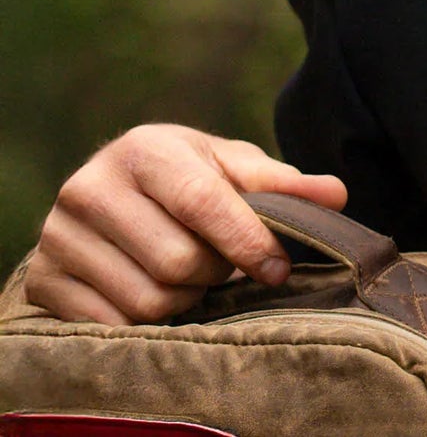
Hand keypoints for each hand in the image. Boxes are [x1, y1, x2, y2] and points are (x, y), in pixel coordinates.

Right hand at [23, 123, 346, 324]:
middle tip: (223, 263)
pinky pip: (112, 325)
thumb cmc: (185, 180)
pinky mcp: (42, 280)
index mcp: (144, 149)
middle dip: (215, 271)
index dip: (246, 240)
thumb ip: (282, 184)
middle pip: (177, 261)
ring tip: (191, 276)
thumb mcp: (231, 168)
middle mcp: (90, 187)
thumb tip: (336, 194)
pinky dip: (147, 322)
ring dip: (186, 299)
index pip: (202, 201)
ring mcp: (58, 236)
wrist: (109, 199)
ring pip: (147, 299)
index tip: (279, 268)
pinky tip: (154, 293)